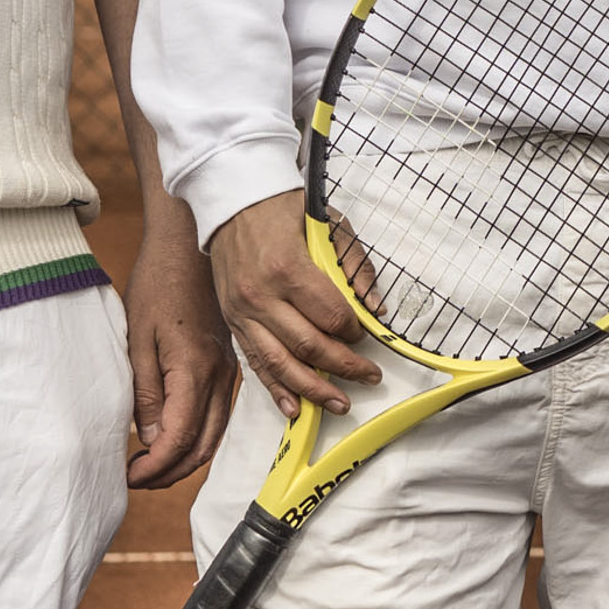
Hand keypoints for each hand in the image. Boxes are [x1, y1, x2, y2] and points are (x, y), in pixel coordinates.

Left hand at [121, 220, 236, 488]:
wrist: (187, 247)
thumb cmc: (157, 286)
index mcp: (194, 370)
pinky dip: (200, 439)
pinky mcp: (228, 366)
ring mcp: (228, 372)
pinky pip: (219, 416)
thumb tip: (150, 440)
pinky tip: (175, 439)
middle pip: (203, 446)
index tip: (128, 477)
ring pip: (216, 435)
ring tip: (151, 467)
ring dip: (186, 460)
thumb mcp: (137, 339)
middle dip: (169, 473)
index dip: (154, 467)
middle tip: (136, 479)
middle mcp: (219, 377)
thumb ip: (145, 393)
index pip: (178, 438)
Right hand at [204, 191, 384, 420]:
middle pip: (309, 346)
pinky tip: (294, 408)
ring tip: (339, 404)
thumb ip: (355, 266)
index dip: (354, 331)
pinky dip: (275, 389)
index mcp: (288, 268)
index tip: (365, 335)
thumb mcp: (329, 224)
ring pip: (281, 363)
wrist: (233, 201)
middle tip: (369, 377)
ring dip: (313, 390)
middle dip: (343, 367)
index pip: (330, 316)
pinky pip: (255, 362)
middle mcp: (261, 296)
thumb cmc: (285, 209)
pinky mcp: (233, 321)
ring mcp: (242, 312)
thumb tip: (376, 308)